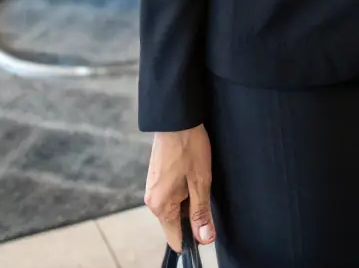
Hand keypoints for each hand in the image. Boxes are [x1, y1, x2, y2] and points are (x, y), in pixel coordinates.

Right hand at [144, 125, 214, 251]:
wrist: (176, 118)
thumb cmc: (189, 147)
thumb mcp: (200, 181)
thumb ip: (201, 212)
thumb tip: (205, 238)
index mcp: (160, 206)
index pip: (176, 238)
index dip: (193, 237)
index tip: (207, 227)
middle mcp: (152, 201)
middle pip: (176, 222)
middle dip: (193, 215)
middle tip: (204, 192)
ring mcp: (153, 189)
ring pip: (175, 207)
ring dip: (189, 200)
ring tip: (198, 179)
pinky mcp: (157, 179)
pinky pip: (171, 195)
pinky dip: (184, 190)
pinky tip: (192, 174)